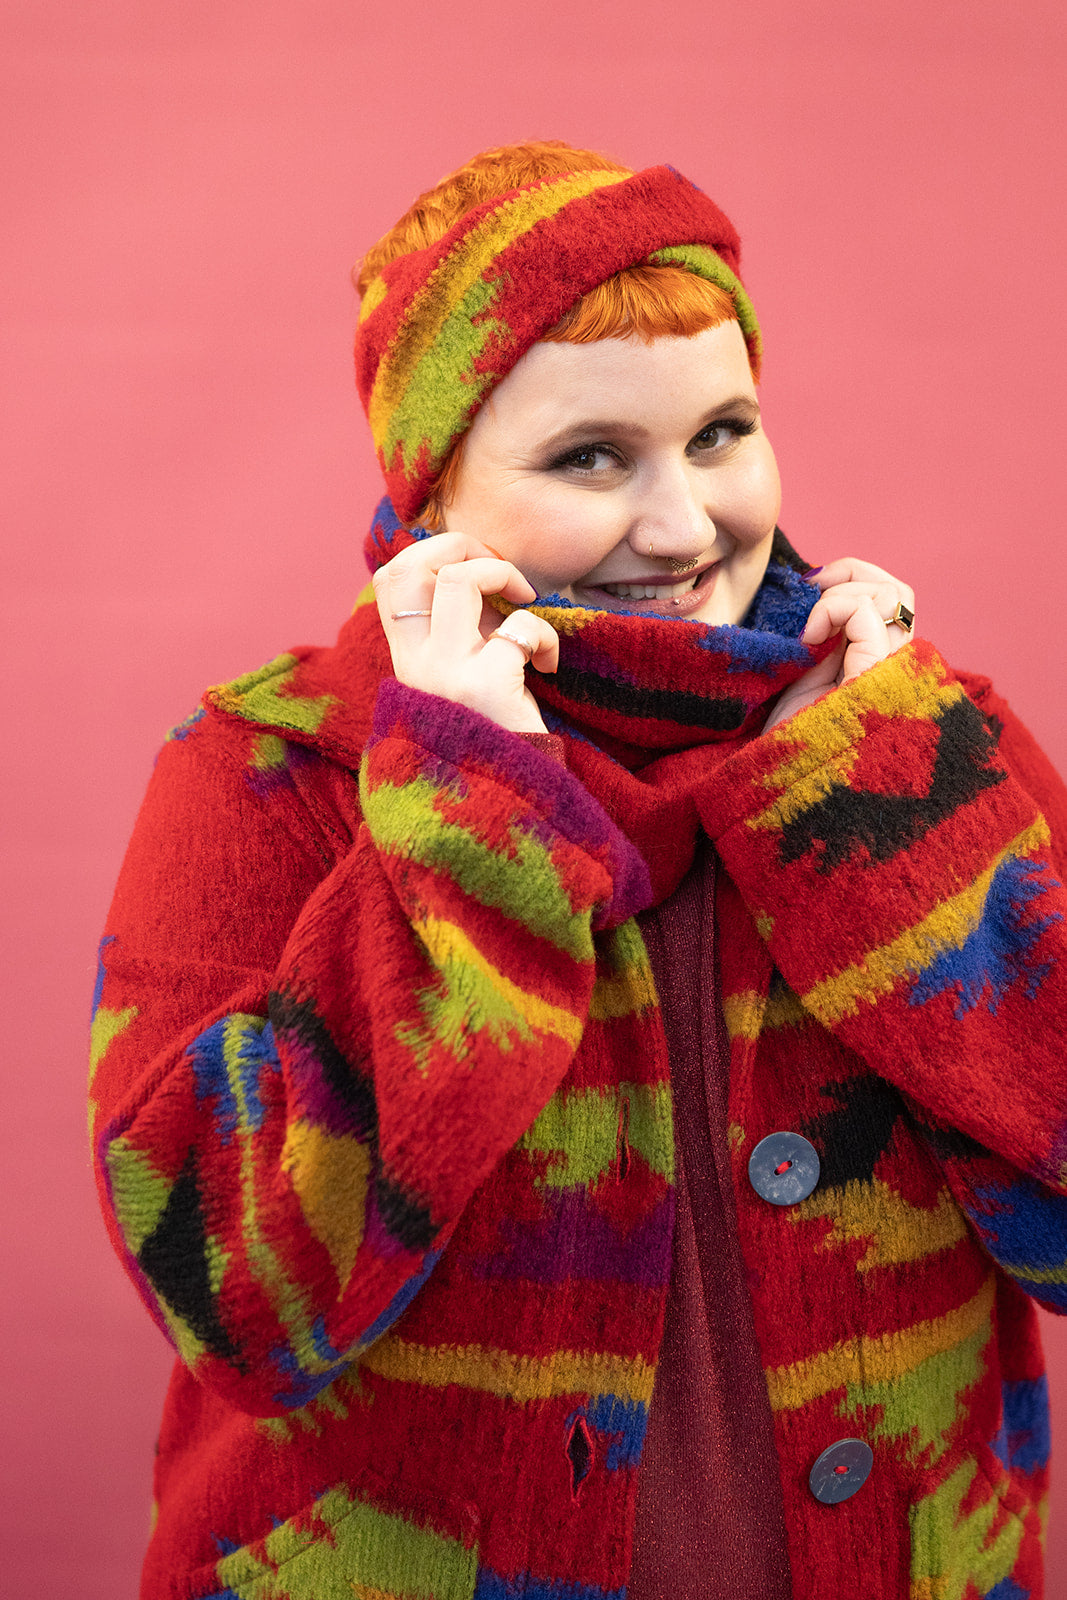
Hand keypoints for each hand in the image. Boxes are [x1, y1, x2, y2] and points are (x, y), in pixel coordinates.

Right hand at [372, 532, 559, 732]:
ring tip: (523, 603)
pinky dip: (545, 636)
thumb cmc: (492, 731)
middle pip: (415, 565)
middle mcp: (416, 662)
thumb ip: (460, 628)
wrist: (504, 795)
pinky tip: (549, 664)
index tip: (473, 568)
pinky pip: (519, 627)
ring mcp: (447, 672)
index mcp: (405, 657)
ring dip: (501, 574)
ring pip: (458, 579)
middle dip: (464, 547)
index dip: (432, 553)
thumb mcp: (461, 673)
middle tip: (503, 576)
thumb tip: (478, 568)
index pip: (391, 577)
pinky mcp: (487, 686)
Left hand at [765, 558, 915, 730]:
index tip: (809, 590)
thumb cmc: (788, 738)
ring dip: (841, 593)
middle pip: (900, 592)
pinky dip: (834, 608)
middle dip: (853, 575)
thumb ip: (824, 639)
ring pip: (893, 595)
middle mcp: (894, 667)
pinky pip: (868, 613)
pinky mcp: (878, 675)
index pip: (894, 601)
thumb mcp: (806, 675)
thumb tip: (818, 588)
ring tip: (809, 627)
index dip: (853, 581)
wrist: (780, 782)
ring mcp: (892, 672)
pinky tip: (808, 639)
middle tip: (811, 588)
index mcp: (878, 665)